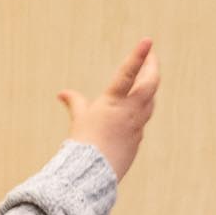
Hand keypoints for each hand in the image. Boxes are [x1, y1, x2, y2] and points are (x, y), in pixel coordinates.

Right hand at [61, 38, 160, 180]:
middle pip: (150, 84)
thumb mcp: (79, 119)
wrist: (94, 173)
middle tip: (152, 55)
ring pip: (149, 100)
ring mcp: (137, 124)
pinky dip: (143, 106)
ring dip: (150, 85)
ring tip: (149, 74)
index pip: (129, 73)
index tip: (147, 41)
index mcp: (114, 102)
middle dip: (152, 67)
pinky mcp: (138, 138)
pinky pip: (143, 117)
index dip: (138, 56)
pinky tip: (141, 102)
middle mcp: (130, 111)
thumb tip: (63, 93)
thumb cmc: (84, 144)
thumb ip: (75, 103)